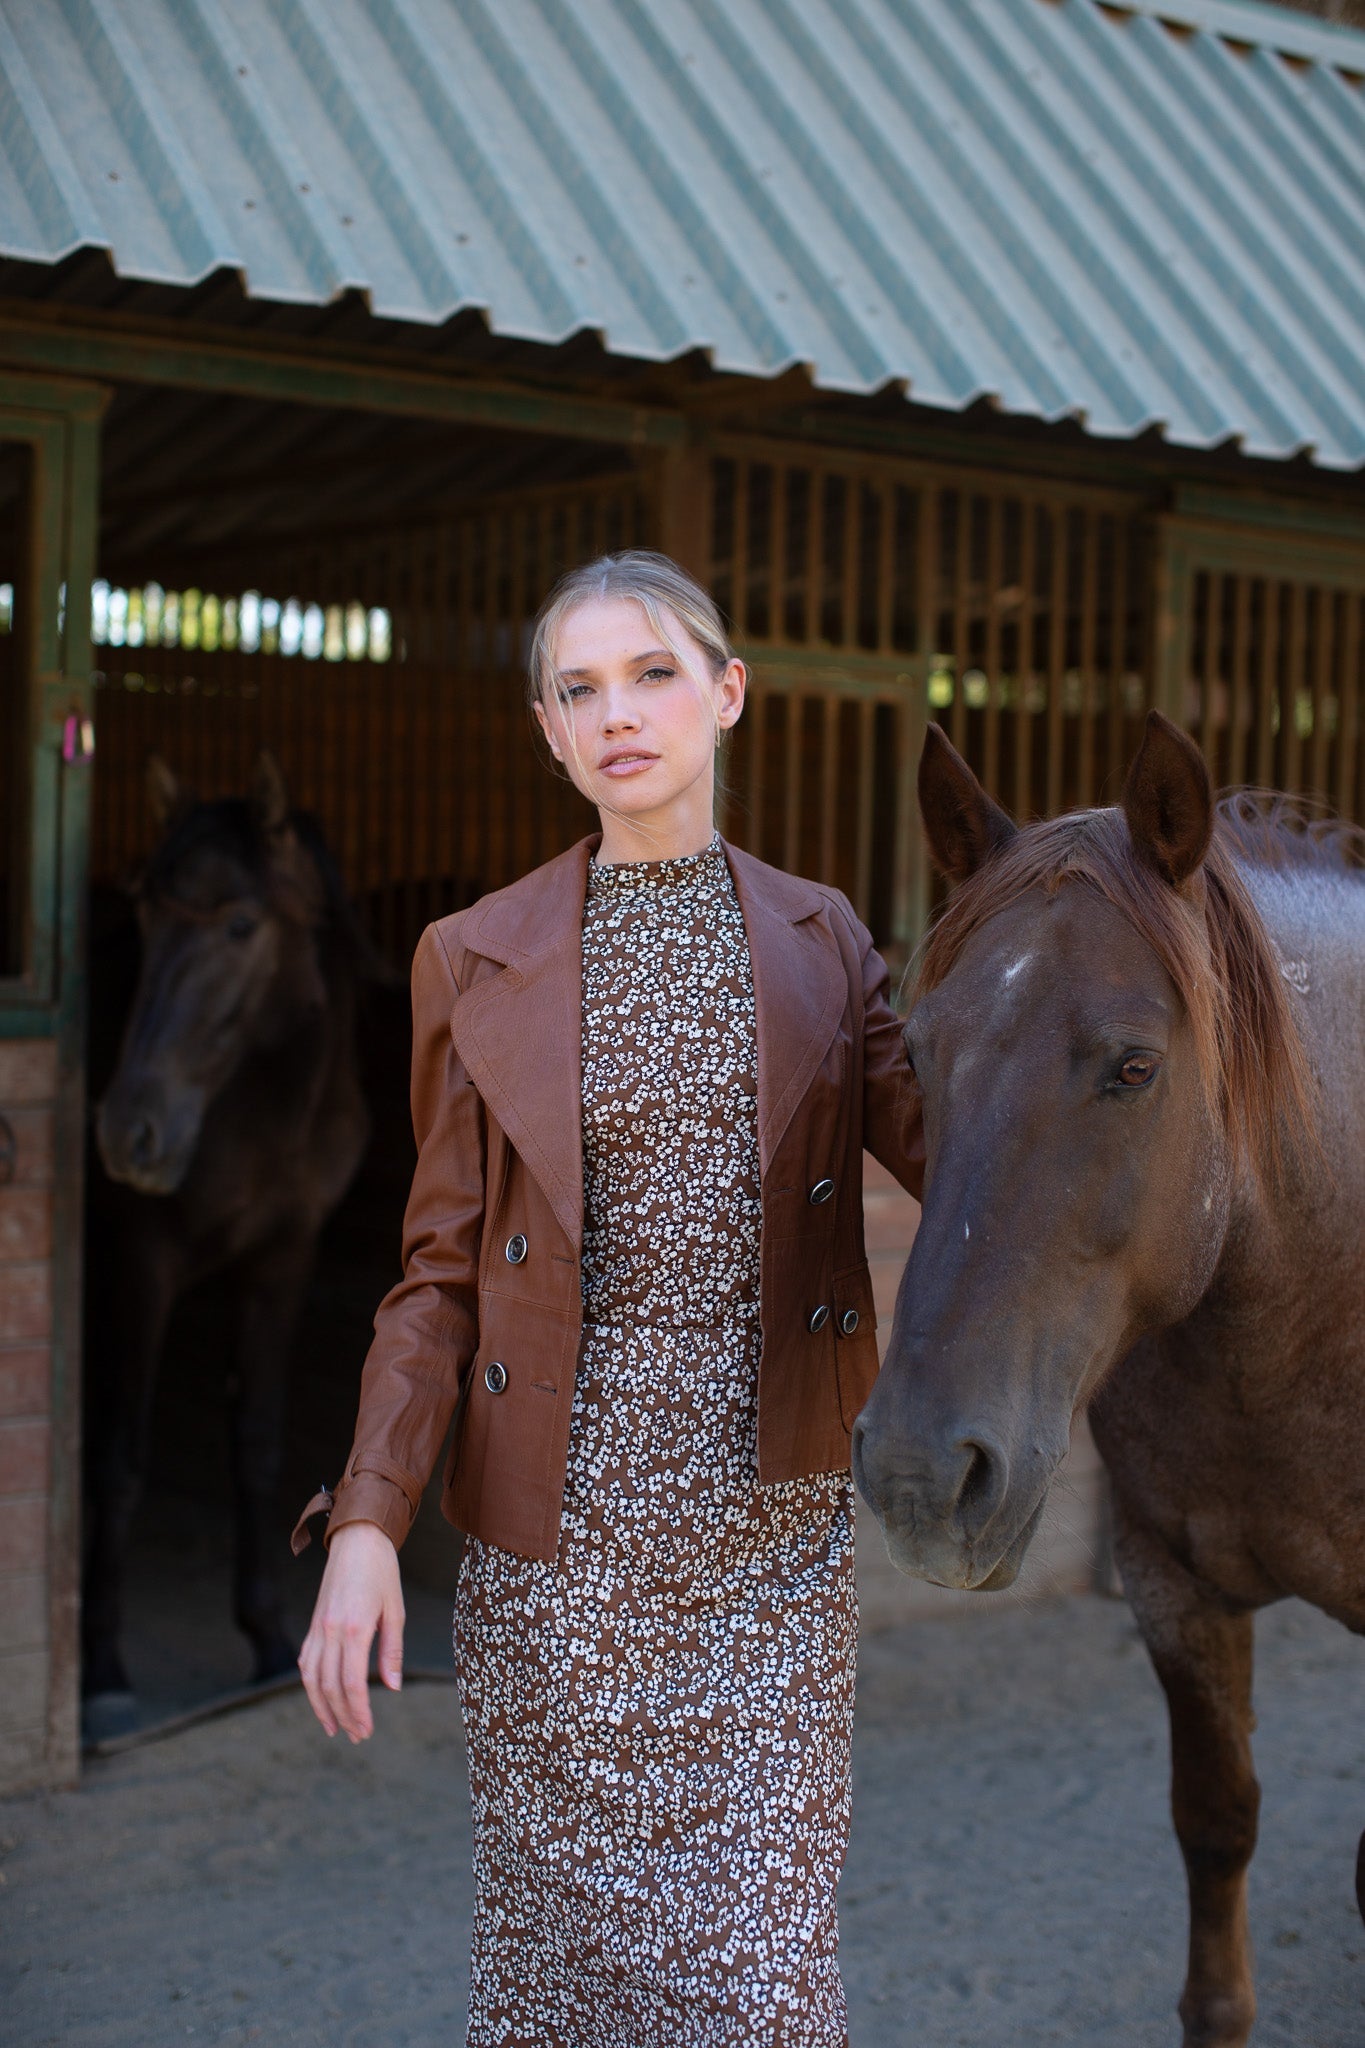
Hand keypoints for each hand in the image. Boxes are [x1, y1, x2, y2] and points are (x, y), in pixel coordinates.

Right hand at [298, 1520, 404, 1741]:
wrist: (357, 1539)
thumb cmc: (381, 1571)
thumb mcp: (395, 1610)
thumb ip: (391, 1651)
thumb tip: (391, 1688)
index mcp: (355, 1629)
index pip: (351, 1683)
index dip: (358, 1711)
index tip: (366, 1730)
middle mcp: (331, 1631)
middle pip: (330, 1686)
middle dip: (343, 1716)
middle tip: (357, 1735)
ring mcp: (318, 1627)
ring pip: (312, 1678)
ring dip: (322, 1706)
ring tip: (334, 1727)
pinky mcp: (314, 1624)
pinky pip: (306, 1661)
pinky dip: (311, 1684)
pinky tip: (321, 1697)